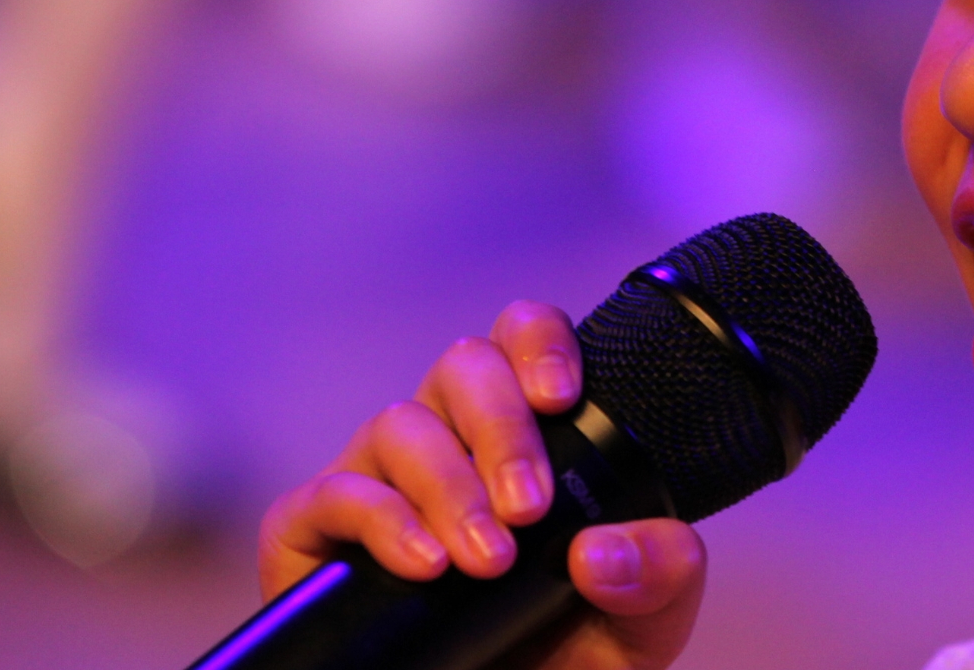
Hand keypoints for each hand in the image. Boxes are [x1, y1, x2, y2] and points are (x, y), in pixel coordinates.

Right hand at [259, 301, 705, 669]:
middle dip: (501, 429)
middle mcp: (447, 435)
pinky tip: (424, 563)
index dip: (537, 340)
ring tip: (488, 559)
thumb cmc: (558, 656)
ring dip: (450, 486)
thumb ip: (660, 580)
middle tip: (530, 508)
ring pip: (401, 423)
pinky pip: (334, 493)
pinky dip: (381, 520)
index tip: (561, 396)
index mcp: (522, 428)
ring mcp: (377, 475)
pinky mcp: (313, 530)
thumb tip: (604, 550)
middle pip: (464, 366)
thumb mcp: (637, 629)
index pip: (521, 335)